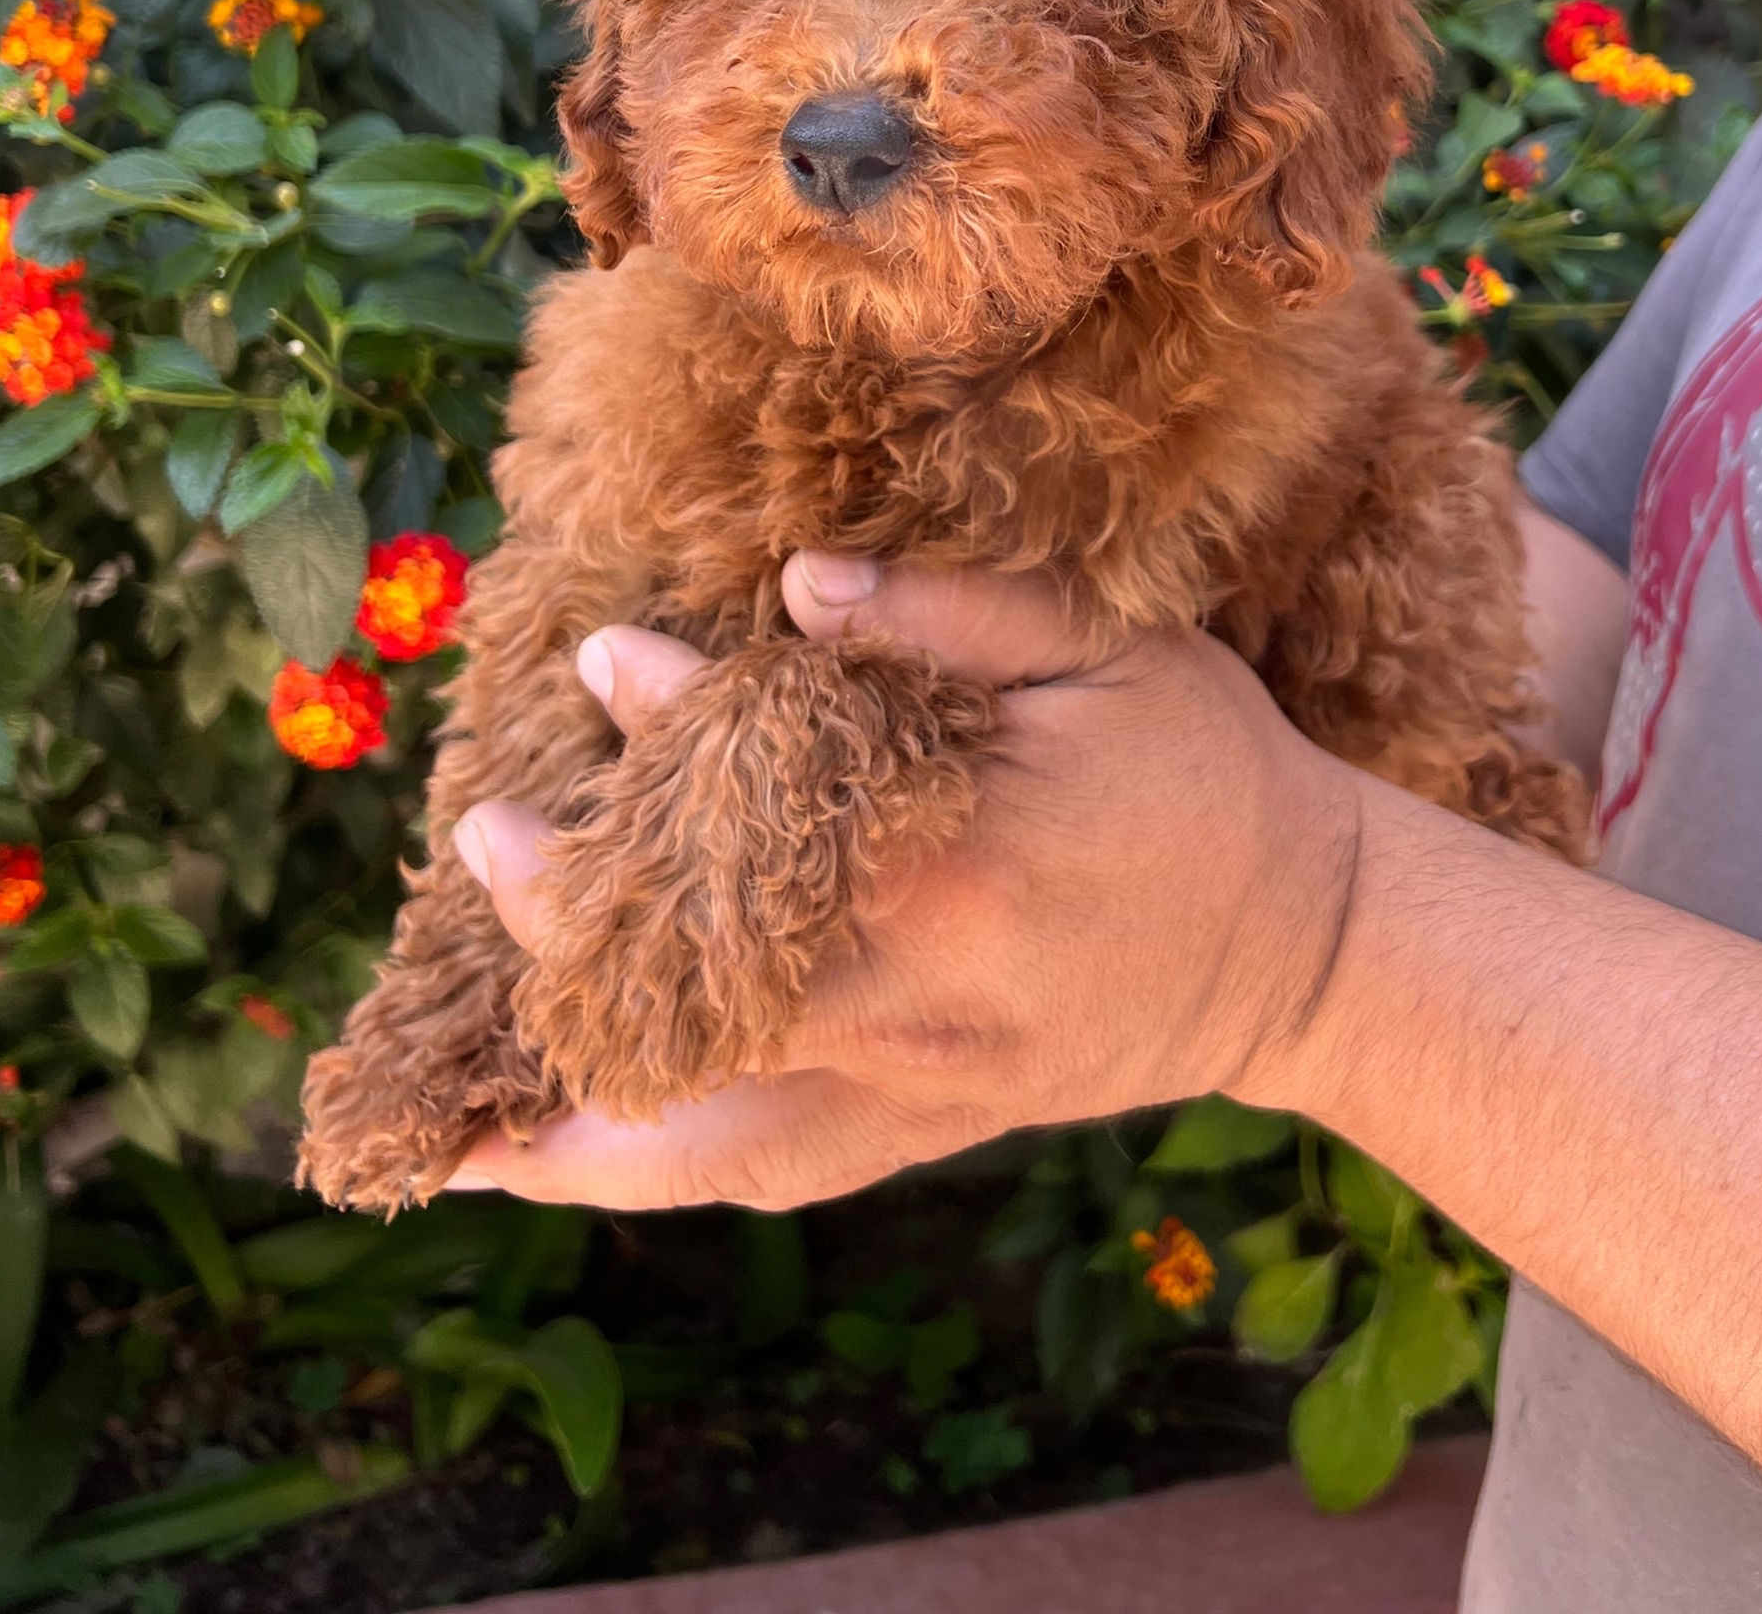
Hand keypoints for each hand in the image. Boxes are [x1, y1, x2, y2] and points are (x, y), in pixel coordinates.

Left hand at [440, 557, 1363, 1210]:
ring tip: (451, 1114)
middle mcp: (921, 998)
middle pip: (702, 973)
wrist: (1309, 946)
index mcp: (959, 864)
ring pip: (716, 1125)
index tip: (607, 658)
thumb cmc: (1205, 770)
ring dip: (576, 1114)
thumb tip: (798, 588)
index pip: (767, 800)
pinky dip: (661, 1174)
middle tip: (490, 837)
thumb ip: (957, 615)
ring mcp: (925, 1084)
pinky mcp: (936, 1128)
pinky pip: (777, 1170)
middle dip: (574, 913)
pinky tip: (565, 1160)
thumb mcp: (1114, 652)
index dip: (672, 724)